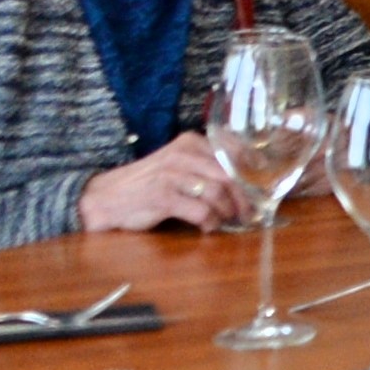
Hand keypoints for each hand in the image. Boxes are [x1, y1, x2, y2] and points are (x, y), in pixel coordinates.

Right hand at [79, 133, 245, 234]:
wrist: (106, 198)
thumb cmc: (148, 184)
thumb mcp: (178, 166)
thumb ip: (206, 167)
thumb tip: (245, 182)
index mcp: (190, 142)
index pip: (234, 151)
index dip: (253, 170)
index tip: (263, 186)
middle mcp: (183, 154)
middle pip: (230, 174)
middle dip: (245, 196)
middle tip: (251, 212)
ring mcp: (172, 175)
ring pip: (218, 192)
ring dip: (229, 211)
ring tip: (229, 221)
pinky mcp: (163, 197)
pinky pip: (200, 210)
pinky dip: (210, 222)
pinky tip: (208, 227)